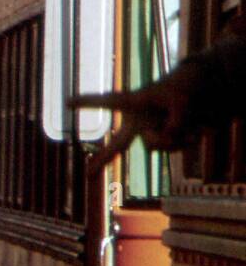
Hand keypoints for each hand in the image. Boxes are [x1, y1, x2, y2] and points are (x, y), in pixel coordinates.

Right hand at [69, 63, 203, 174]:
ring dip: (176, 137)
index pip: (108, 102)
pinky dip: (185, 142)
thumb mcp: (183, 99)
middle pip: (117, 145)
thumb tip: (170, 134)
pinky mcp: (160, 142)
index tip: (67, 103)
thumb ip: (178, 118)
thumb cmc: (182, 90)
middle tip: (88, 175)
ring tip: (189, 124)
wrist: (198, 95)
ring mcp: (147, 133)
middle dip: (102, 160)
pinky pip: (171, 149)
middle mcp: (137, 122)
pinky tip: (194, 132)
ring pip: (157, 145)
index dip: (87, 102)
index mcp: (135, 104)